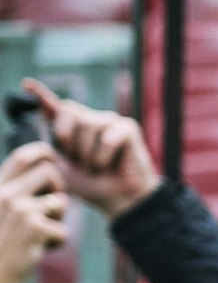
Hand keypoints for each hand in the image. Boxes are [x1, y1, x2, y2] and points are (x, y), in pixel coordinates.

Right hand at [0, 142, 69, 282]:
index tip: (53, 158)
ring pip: (61, 202)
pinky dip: (56, 243)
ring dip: (58, 221)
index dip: (43, 151)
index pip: (22, 157)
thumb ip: (17, 192)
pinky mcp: (34, 228)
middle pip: (50, 172)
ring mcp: (19, 210)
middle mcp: (5, 195)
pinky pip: (63, 230)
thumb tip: (48, 169)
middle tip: (50, 211)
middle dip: (58, 190)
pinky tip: (38, 249)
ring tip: (39, 235)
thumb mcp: (2, 211)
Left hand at [22, 78, 160, 219]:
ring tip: (95, 166)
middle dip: (66, 137)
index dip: (41, 94)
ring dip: (87, 152)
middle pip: (68, 110)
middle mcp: (91, 120)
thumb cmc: (90, 184)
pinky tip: (110, 165)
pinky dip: (104, 156)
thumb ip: (49, 146)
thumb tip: (42, 119)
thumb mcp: (61, 166)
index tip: (25, 83)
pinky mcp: (128, 128)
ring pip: (87, 124)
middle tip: (78, 160)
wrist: (117, 199)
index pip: (54, 107)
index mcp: (73, 128)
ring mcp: (110, 121)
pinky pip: (107, 137)